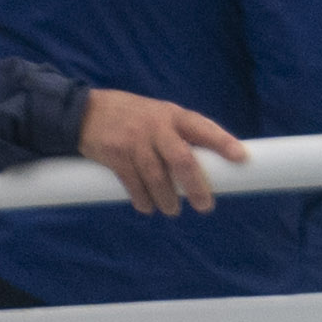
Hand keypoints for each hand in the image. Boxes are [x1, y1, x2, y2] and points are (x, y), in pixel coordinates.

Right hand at [78, 88, 245, 215]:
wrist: (81, 111)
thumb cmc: (130, 116)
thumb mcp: (157, 113)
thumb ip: (180, 133)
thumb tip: (212, 165)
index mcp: (170, 114)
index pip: (201, 127)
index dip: (222, 142)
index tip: (241, 158)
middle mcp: (154, 126)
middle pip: (182, 159)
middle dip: (196, 186)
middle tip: (204, 206)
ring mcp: (133, 140)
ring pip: (157, 177)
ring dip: (167, 199)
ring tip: (172, 209)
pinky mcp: (114, 154)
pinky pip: (133, 183)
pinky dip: (142, 199)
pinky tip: (146, 205)